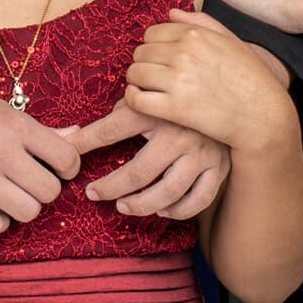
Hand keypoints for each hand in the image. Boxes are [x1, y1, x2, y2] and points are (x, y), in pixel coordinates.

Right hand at [0, 100, 80, 234]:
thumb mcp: (0, 109)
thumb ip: (39, 129)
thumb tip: (76, 136)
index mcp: (15, 126)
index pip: (66, 157)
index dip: (69, 166)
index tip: (59, 167)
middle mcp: (1, 152)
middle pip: (50, 190)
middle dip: (47, 188)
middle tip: (34, 180)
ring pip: (28, 211)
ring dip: (26, 205)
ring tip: (15, 193)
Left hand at [65, 99, 230, 220]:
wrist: (235, 94)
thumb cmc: (181, 96)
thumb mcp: (151, 92)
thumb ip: (123, 108)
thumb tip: (83, 129)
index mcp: (157, 111)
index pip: (110, 130)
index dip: (83, 144)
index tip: (68, 159)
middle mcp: (179, 134)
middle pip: (138, 172)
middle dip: (111, 186)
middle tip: (93, 193)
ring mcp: (202, 154)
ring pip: (167, 192)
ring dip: (141, 204)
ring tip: (123, 205)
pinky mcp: (219, 169)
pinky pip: (197, 200)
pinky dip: (178, 210)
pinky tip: (162, 209)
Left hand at [125, 9, 298, 154]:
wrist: (263, 116)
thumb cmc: (252, 78)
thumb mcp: (232, 41)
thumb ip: (202, 22)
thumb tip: (171, 13)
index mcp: (196, 35)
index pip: (152, 33)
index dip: (154, 46)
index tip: (161, 59)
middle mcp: (183, 53)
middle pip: (140, 52)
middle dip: (145, 63)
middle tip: (156, 76)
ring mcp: (177, 81)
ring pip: (135, 73)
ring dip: (138, 81)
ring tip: (150, 88)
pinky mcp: (174, 108)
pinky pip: (135, 99)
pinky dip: (132, 99)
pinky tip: (142, 100)